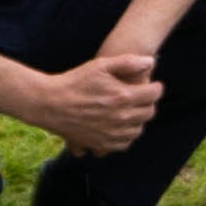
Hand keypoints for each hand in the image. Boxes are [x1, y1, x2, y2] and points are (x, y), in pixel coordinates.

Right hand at [27, 50, 164, 154]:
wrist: (50, 104)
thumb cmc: (74, 81)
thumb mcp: (100, 65)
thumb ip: (128, 62)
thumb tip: (151, 61)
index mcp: (123, 96)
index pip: (154, 94)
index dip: (155, 87)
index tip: (151, 84)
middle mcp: (121, 118)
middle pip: (149, 112)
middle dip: (148, 103)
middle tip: (141, 96)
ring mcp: (112, 133)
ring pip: (138, 129)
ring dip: (138, 119)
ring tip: (130, 110)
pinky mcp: (101, 144)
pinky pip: (124, 143)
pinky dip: (126, 135)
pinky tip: (119, 125)